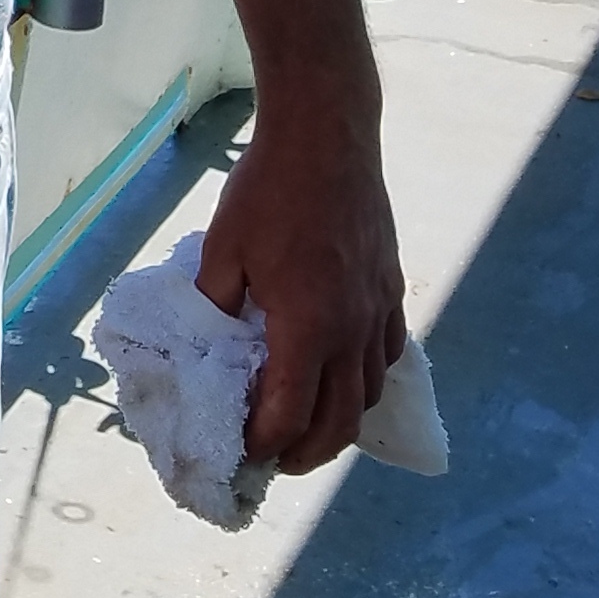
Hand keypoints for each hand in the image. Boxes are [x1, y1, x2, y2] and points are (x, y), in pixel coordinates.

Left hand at [196, 83, 408, 470]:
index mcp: (306, 327)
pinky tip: (342, 375)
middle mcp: (352, 330)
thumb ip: (214, 306)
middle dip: (307, 454)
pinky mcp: (391, 289)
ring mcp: (379, 311)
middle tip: (276, 462)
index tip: (243, 451)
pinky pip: (387, 355)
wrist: (326, 135)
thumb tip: (207, 345)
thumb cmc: (267, 190)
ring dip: (339, 422)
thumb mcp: (221, 251)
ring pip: (369, 393)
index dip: (265, 443)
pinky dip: (365, 380)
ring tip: (307, 427)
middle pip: (340, 422)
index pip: (289, 414)